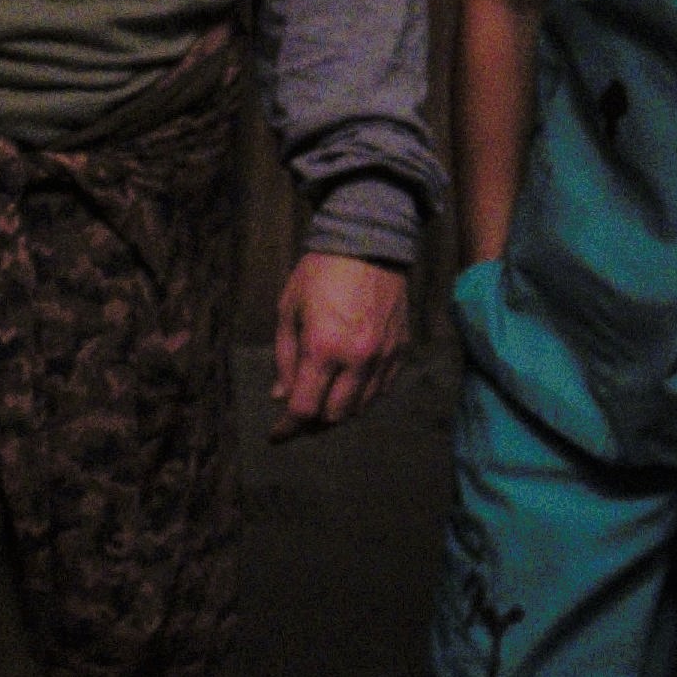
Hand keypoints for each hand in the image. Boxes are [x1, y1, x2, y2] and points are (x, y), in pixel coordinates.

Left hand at [269, 251, 410, 437]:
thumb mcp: (289, 310)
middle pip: (334, 416)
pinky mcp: (400, 350)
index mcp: (323, 348)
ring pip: (361, 407)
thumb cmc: (321, 272)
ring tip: (323, 401)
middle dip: (313, 422)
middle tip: (299, 416)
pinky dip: (363, 397)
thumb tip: (281, 396)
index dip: (288, 428)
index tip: (277, 435)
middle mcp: (356, 359)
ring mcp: (382, 356)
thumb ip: (285, 358)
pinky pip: (382, 389)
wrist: (370, 242)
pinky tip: (349, 387)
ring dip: (338, 411)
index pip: (305, 408)